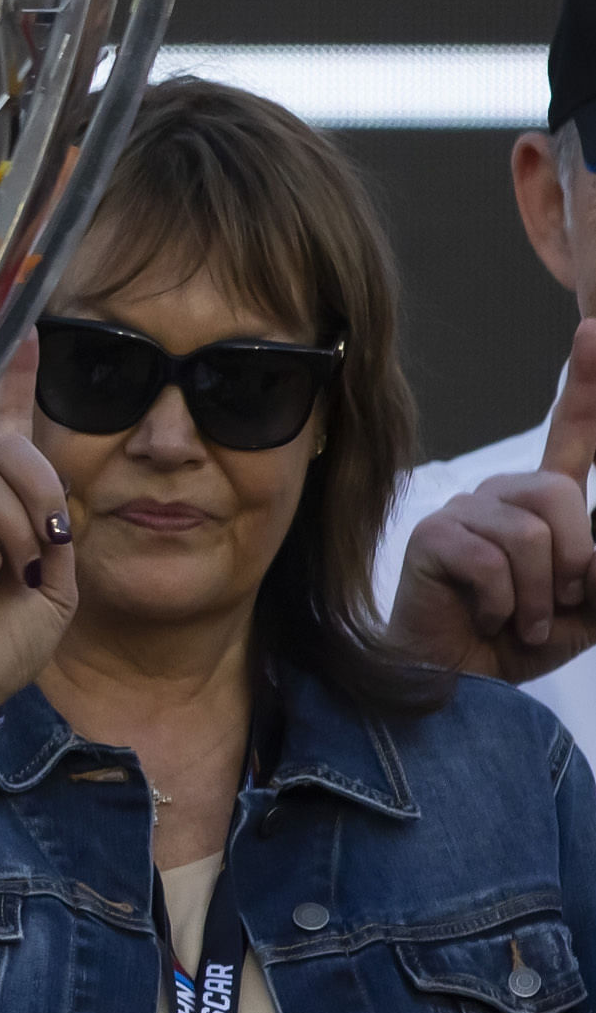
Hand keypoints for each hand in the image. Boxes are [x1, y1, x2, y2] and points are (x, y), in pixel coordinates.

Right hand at [0, 331, 75, 726]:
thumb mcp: (55, 595)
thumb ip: (55, 540)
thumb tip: (47, 503)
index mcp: (3, 512)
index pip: (7, 433)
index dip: (15, 383)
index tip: (27, 332)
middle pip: (9, 449)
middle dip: (41, 490)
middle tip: (46, 542)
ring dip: (16, 533)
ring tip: (5, 578)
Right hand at [390, 317, 595, 682]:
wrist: (462, 683)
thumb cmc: (521, 639)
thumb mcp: (592, 602)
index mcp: (544, 501)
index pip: (573, 429)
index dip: (587, 382)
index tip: (593, 329)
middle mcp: (503, 494)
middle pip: (560, 491)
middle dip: (576, 560)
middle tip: (560, 603)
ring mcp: (463, 510)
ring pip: (530, 531)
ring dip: (541, 593)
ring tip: (523, 621)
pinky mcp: (433, 536)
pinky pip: (491, 560)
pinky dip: (503, 604)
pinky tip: (487, 619)